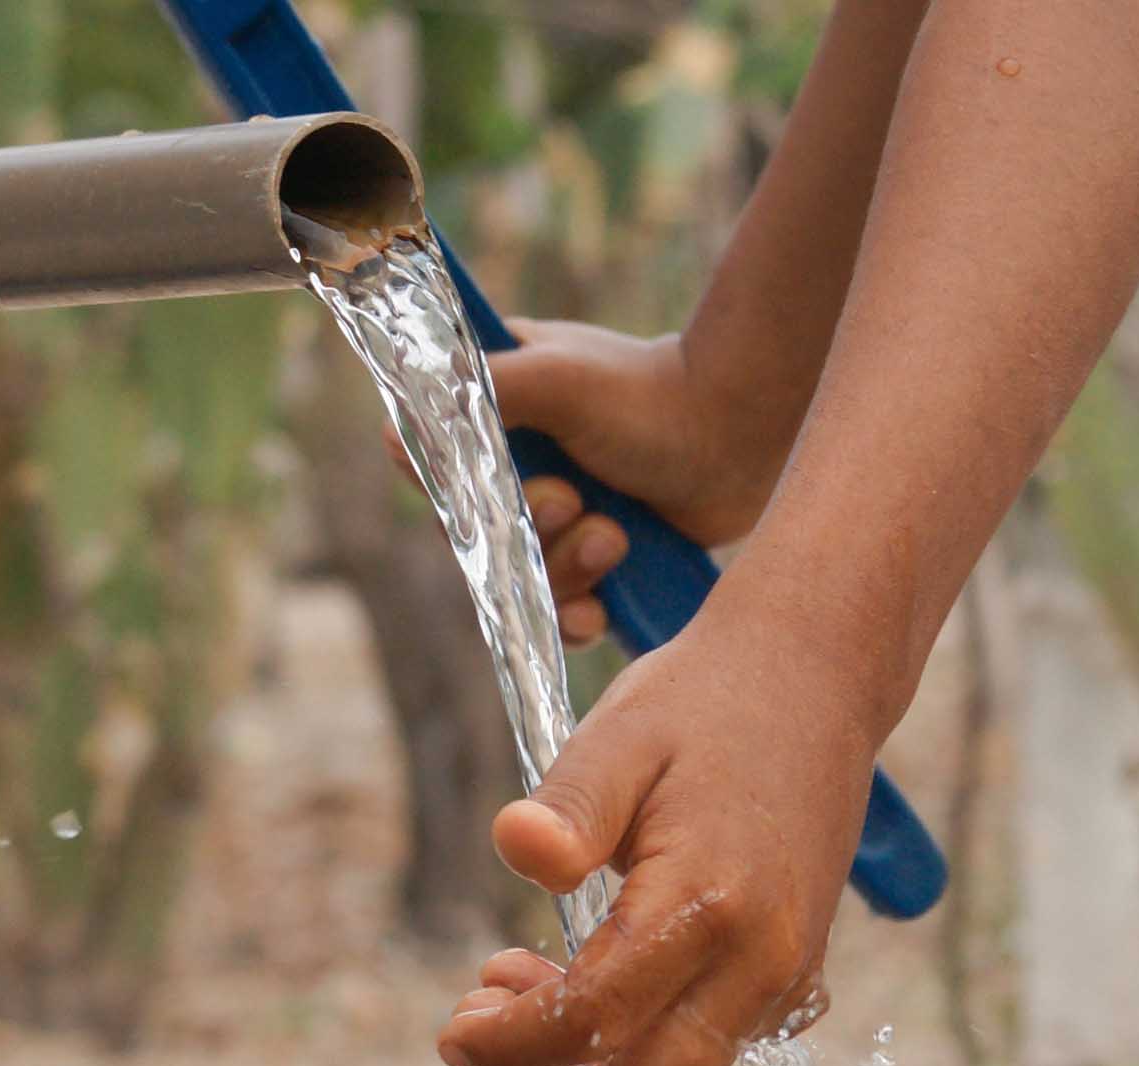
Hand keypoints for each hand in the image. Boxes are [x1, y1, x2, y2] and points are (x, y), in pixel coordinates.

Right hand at [404, 322, 793, 647]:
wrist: (741, 433)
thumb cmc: (651, 392)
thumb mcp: (556, 377)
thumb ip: (478, 393)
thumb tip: (396, 429)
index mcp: (496, 411)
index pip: (433, 466)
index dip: (450, 492)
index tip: (484, 492)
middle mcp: (519, 469)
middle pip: (475, 536)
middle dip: (524, 531)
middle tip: (572, 501)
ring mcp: (559, 520)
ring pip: (519, 579)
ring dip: (562, 570)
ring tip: (615, 538)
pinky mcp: (597, 563)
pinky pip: (560, 613)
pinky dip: (576, 615)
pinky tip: (600, 606)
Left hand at [437, 599, 879, 1065]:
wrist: (816, 682)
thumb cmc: (706, 704)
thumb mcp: (621, 735)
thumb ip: (568, 806)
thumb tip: (516, 849)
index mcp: (711, 904)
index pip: (595, 1021)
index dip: (512, 1045)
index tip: (451, 1033)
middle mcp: (760, 963)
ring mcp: (782, 982)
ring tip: (500, 1017)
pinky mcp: (786, 983)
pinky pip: (702, 1060)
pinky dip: (628, 1062)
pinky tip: (565, 999)